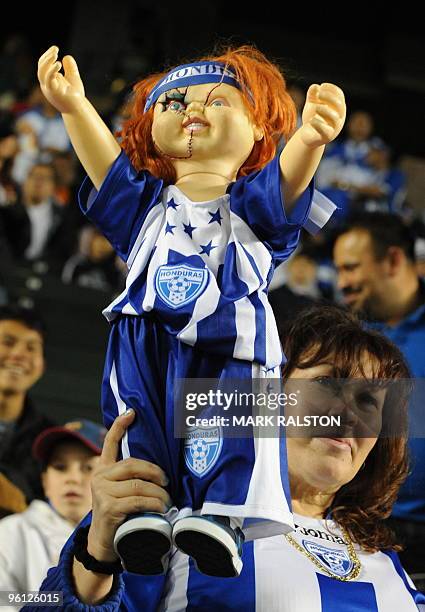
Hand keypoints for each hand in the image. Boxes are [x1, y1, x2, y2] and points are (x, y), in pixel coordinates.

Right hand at [37, 45, 84, 113]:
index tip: (55, 48)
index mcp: (48, 82)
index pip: (43, 66)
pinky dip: (52, 70)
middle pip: (41, 67)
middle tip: (56, 48)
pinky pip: (48, 79)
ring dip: (48, 61)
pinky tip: (58, 64)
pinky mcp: (53, 92)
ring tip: (56, 54)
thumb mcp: (73, 79)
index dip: (47, 56)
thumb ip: (70, 68)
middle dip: (47, 57)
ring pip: (42, 72)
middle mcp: (46, 85)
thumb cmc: (75, 97)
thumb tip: (66, 57)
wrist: (79, 110)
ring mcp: (48, 89)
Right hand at [87, 409, 171, 561]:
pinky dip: (154, 504)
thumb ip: (132, 478)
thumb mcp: (122, 492)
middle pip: (132, 464)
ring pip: (138, 485)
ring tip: (167, 501)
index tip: (131, 412)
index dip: (120, 426)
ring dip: (158, 493)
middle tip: (167, 482)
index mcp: (103, 469)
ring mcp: (102, 492)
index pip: (110, 443)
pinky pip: (137, 500)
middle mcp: (100, 477)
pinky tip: (161, 508)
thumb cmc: (120, 514)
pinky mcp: (108, 508)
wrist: (103, 543)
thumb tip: (161, 471)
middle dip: (154, 472)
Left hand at [299, 83, 345, 147]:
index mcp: (338, 108)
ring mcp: (335, 128)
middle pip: (339, 105)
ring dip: (325, 110)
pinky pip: (326, 131)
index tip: (322, 86)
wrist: (308, 137)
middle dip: (329, 98)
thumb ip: (312, 96)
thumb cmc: (312, 118)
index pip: (340, 96)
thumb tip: (315, 86)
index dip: (332, 89)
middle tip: (318, 94)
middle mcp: (339, 118)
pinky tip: (311, 120)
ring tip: (315, 107)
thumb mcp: (311, 105)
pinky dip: (319, 124)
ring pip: (335, 118)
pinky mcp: (327, 137)